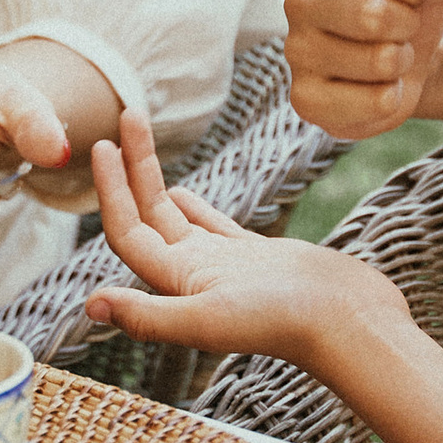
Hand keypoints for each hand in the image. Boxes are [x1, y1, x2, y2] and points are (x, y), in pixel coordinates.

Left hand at [81, 113, 403, 367]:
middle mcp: (196, 277)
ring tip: (138, 149)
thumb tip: (90, 305)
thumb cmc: (284, 323)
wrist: (352, 324)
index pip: (128, 232)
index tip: (103, 145)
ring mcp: (227, 267)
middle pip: (148, 218)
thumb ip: (148, 314)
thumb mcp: (208, 318)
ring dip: (155, 185)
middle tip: (124, 117)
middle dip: (132, 171)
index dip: (110, 191)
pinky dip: (193, 207)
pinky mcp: (259, 259)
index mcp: (179, 285)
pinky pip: (213, 227)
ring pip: (177, 220)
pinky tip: (180, 192)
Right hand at [285, 0, 442, 137]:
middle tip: (400, 29)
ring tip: (388, 56)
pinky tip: (376, 86)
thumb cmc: (406, 8)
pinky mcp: (304, 98)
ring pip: (378, 61)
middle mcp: (300, 1)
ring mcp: (296, 51)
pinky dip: (392, 97)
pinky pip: (374, 102)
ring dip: (401, 62)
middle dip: (407, 26)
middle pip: (374, 15)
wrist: (401, 61)